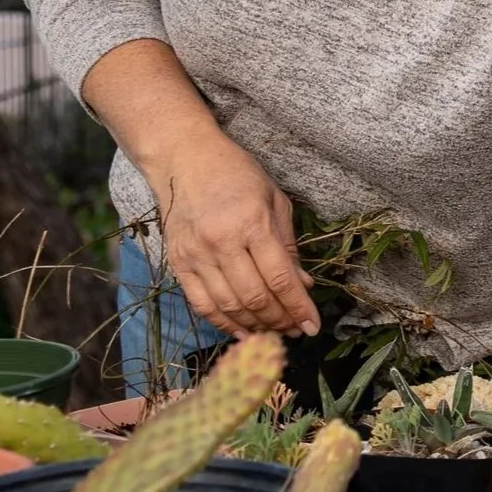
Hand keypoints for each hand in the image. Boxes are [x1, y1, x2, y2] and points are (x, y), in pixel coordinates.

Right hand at [146, 130, 319, 338]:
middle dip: (280, 320)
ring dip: (255, 326)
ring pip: (230, 306)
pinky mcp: (178, 263)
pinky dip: (223, 323)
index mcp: (252, 222)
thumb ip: (287, 245)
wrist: (184, 159)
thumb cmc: (235, 174)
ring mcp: (196, 254)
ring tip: (274, 332)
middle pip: (256, 297)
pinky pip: (202, 304)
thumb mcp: (273, 199)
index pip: (280, 277)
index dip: (299, 307)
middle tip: (295, 330)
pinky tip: (242, 331)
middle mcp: (222, 241)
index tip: (313, 326)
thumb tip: (302, 285)